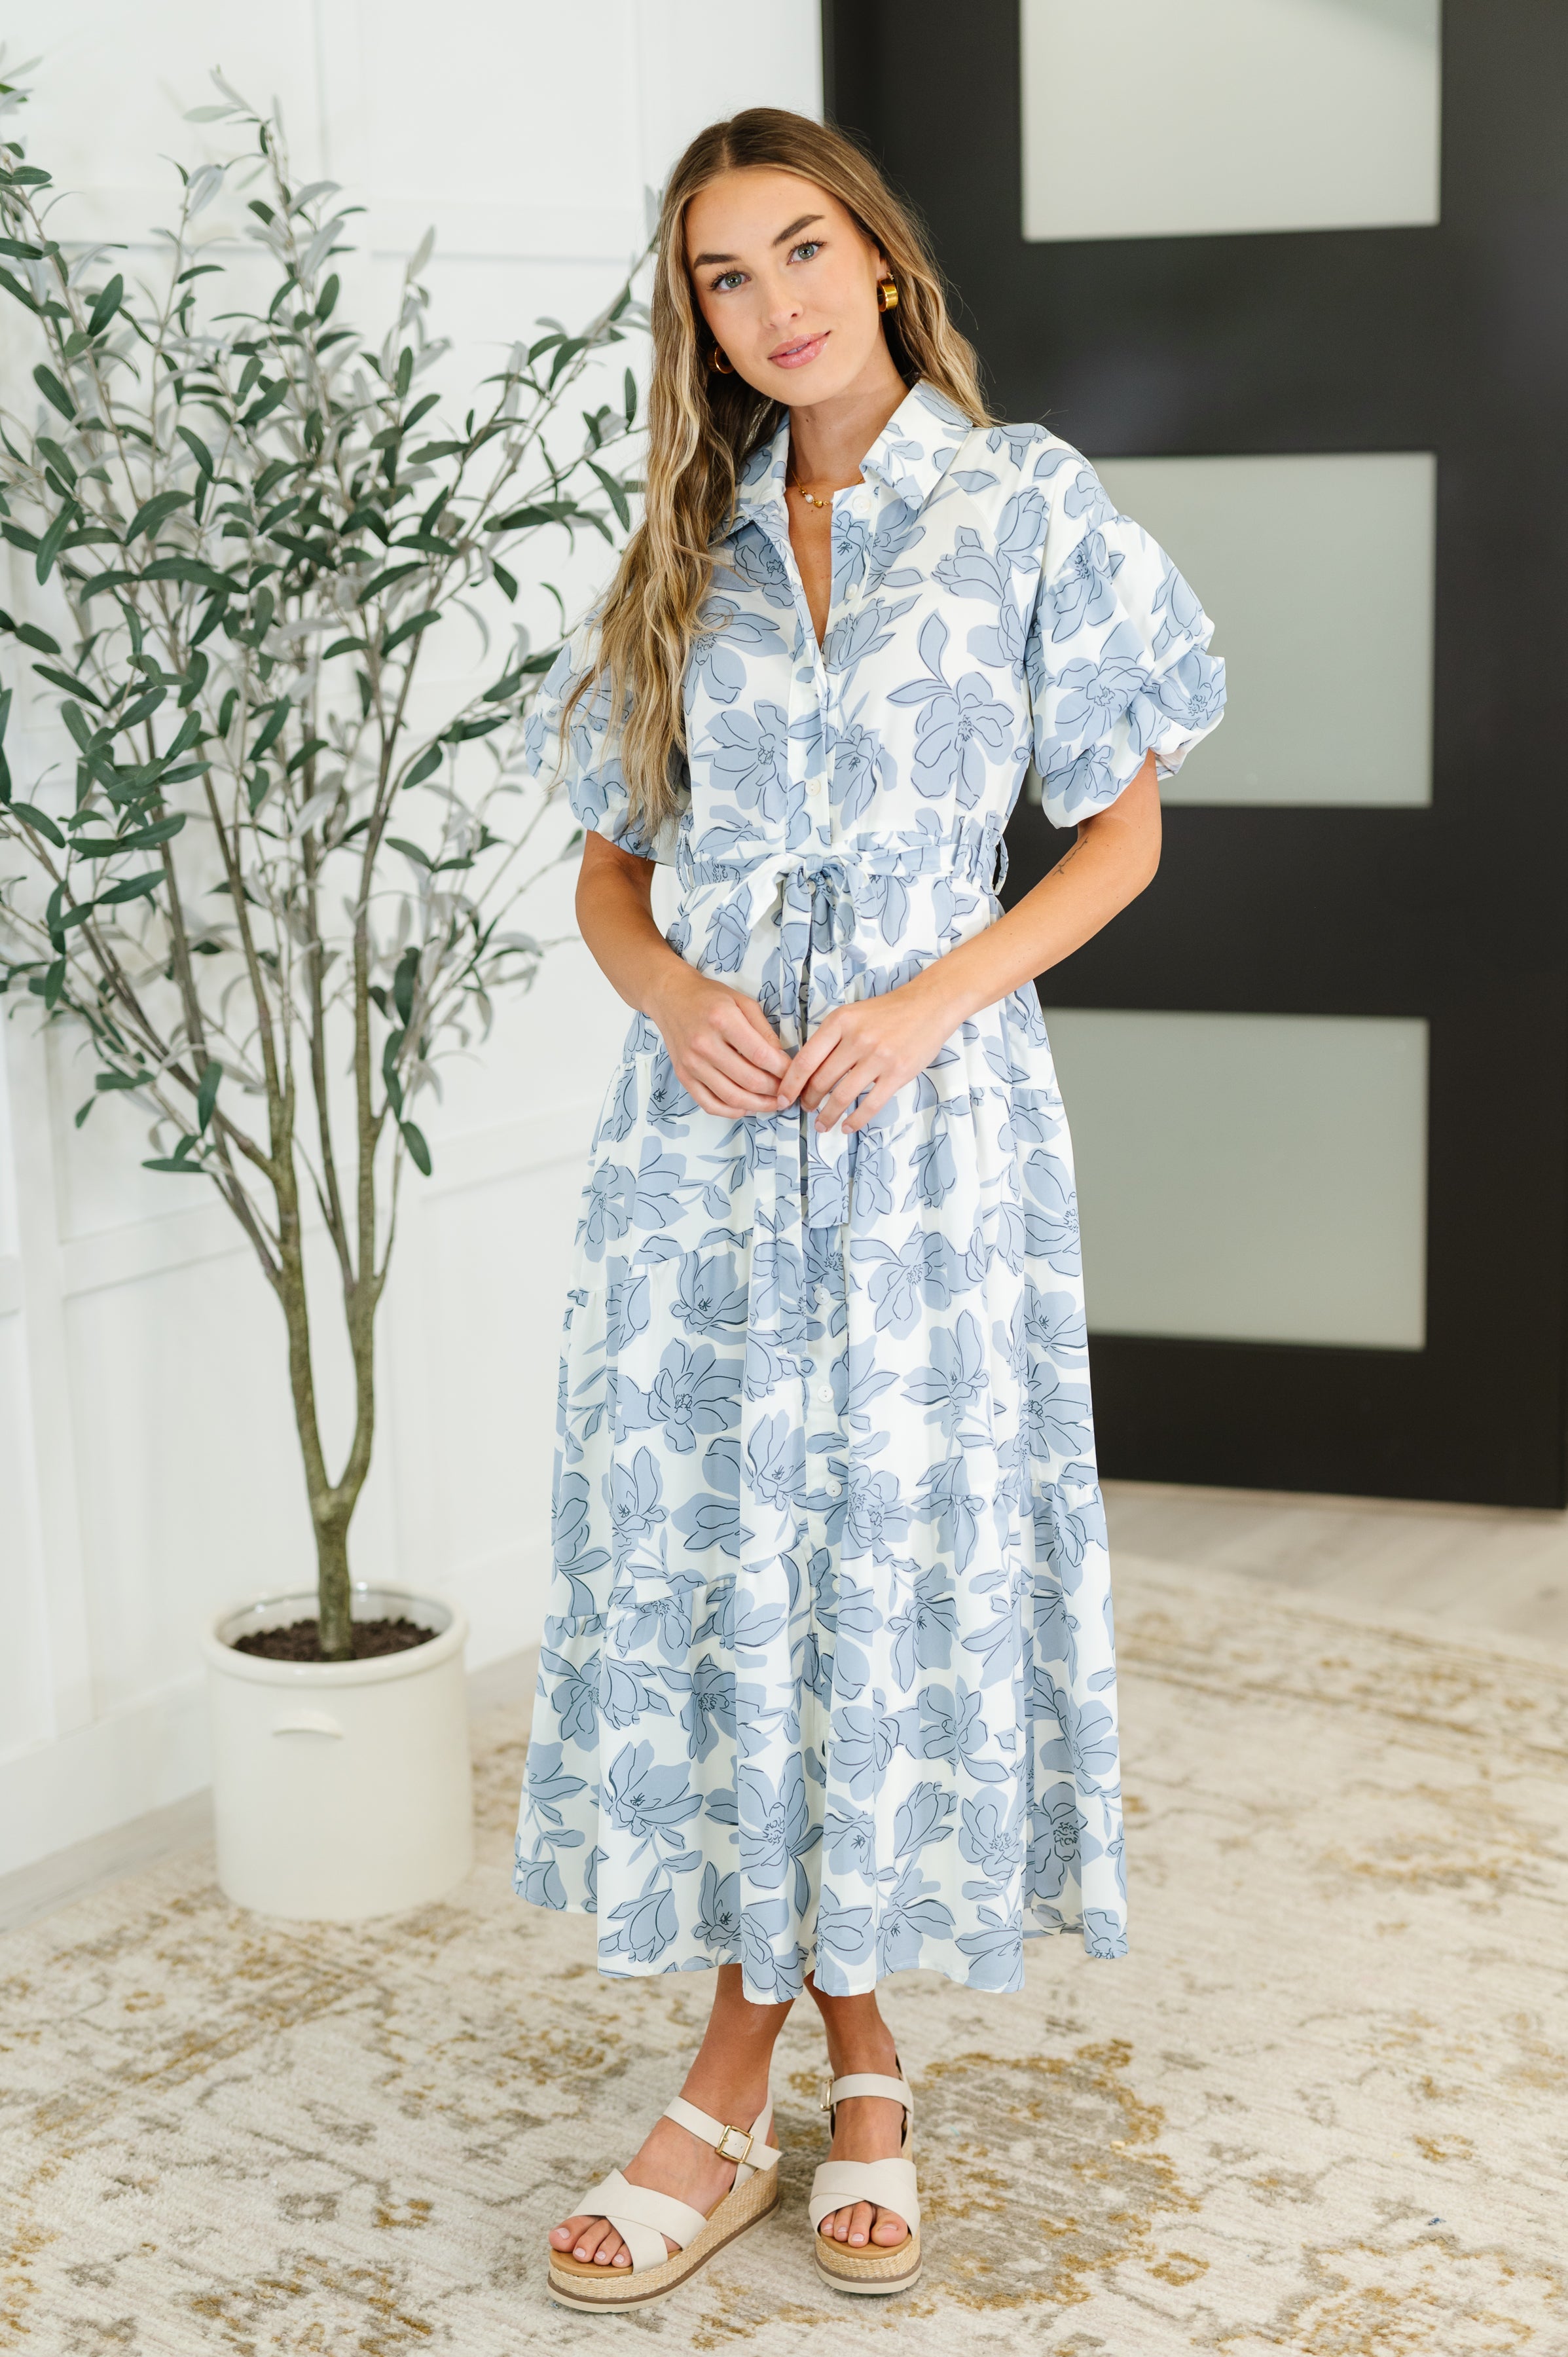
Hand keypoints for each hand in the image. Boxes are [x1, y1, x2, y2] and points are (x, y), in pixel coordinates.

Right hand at [646, 963, 789, 1116]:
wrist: (671, 997)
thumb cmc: (710, 997)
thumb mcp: (743, 1002)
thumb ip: (764, 1031)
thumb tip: (782, 1060)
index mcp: (723, 1020)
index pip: (761, 1056)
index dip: (783, 1070)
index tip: (795, 1075)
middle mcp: (704, 1044)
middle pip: (749, 1080)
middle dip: (775, 1091)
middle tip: (788, 1093)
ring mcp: (691, 1063)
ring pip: (731, 1097)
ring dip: (758, 1105)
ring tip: (773, 1104)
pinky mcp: (683, 1076)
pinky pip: (709, 1104)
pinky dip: (731, 1111)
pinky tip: (746, 1108)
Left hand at [777, 972, 960, 1133]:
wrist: (930, 1005)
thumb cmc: (888, 1012)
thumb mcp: (852, 1014)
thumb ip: (831, 1039)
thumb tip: (808, 1071)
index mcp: (840, 1022)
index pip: (806, 1059)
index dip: (791, 1084)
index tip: (783, 1097)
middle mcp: (856, 1039)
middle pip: (821, 1080)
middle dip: (809, 1100)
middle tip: (805, 1109)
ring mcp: (878, 1057)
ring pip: (842, 1096)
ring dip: (828, 1115)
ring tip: (823, 1124)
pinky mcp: (897, 1073)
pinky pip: (871, 1104)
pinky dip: (855, 1120)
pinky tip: (848, 1126)